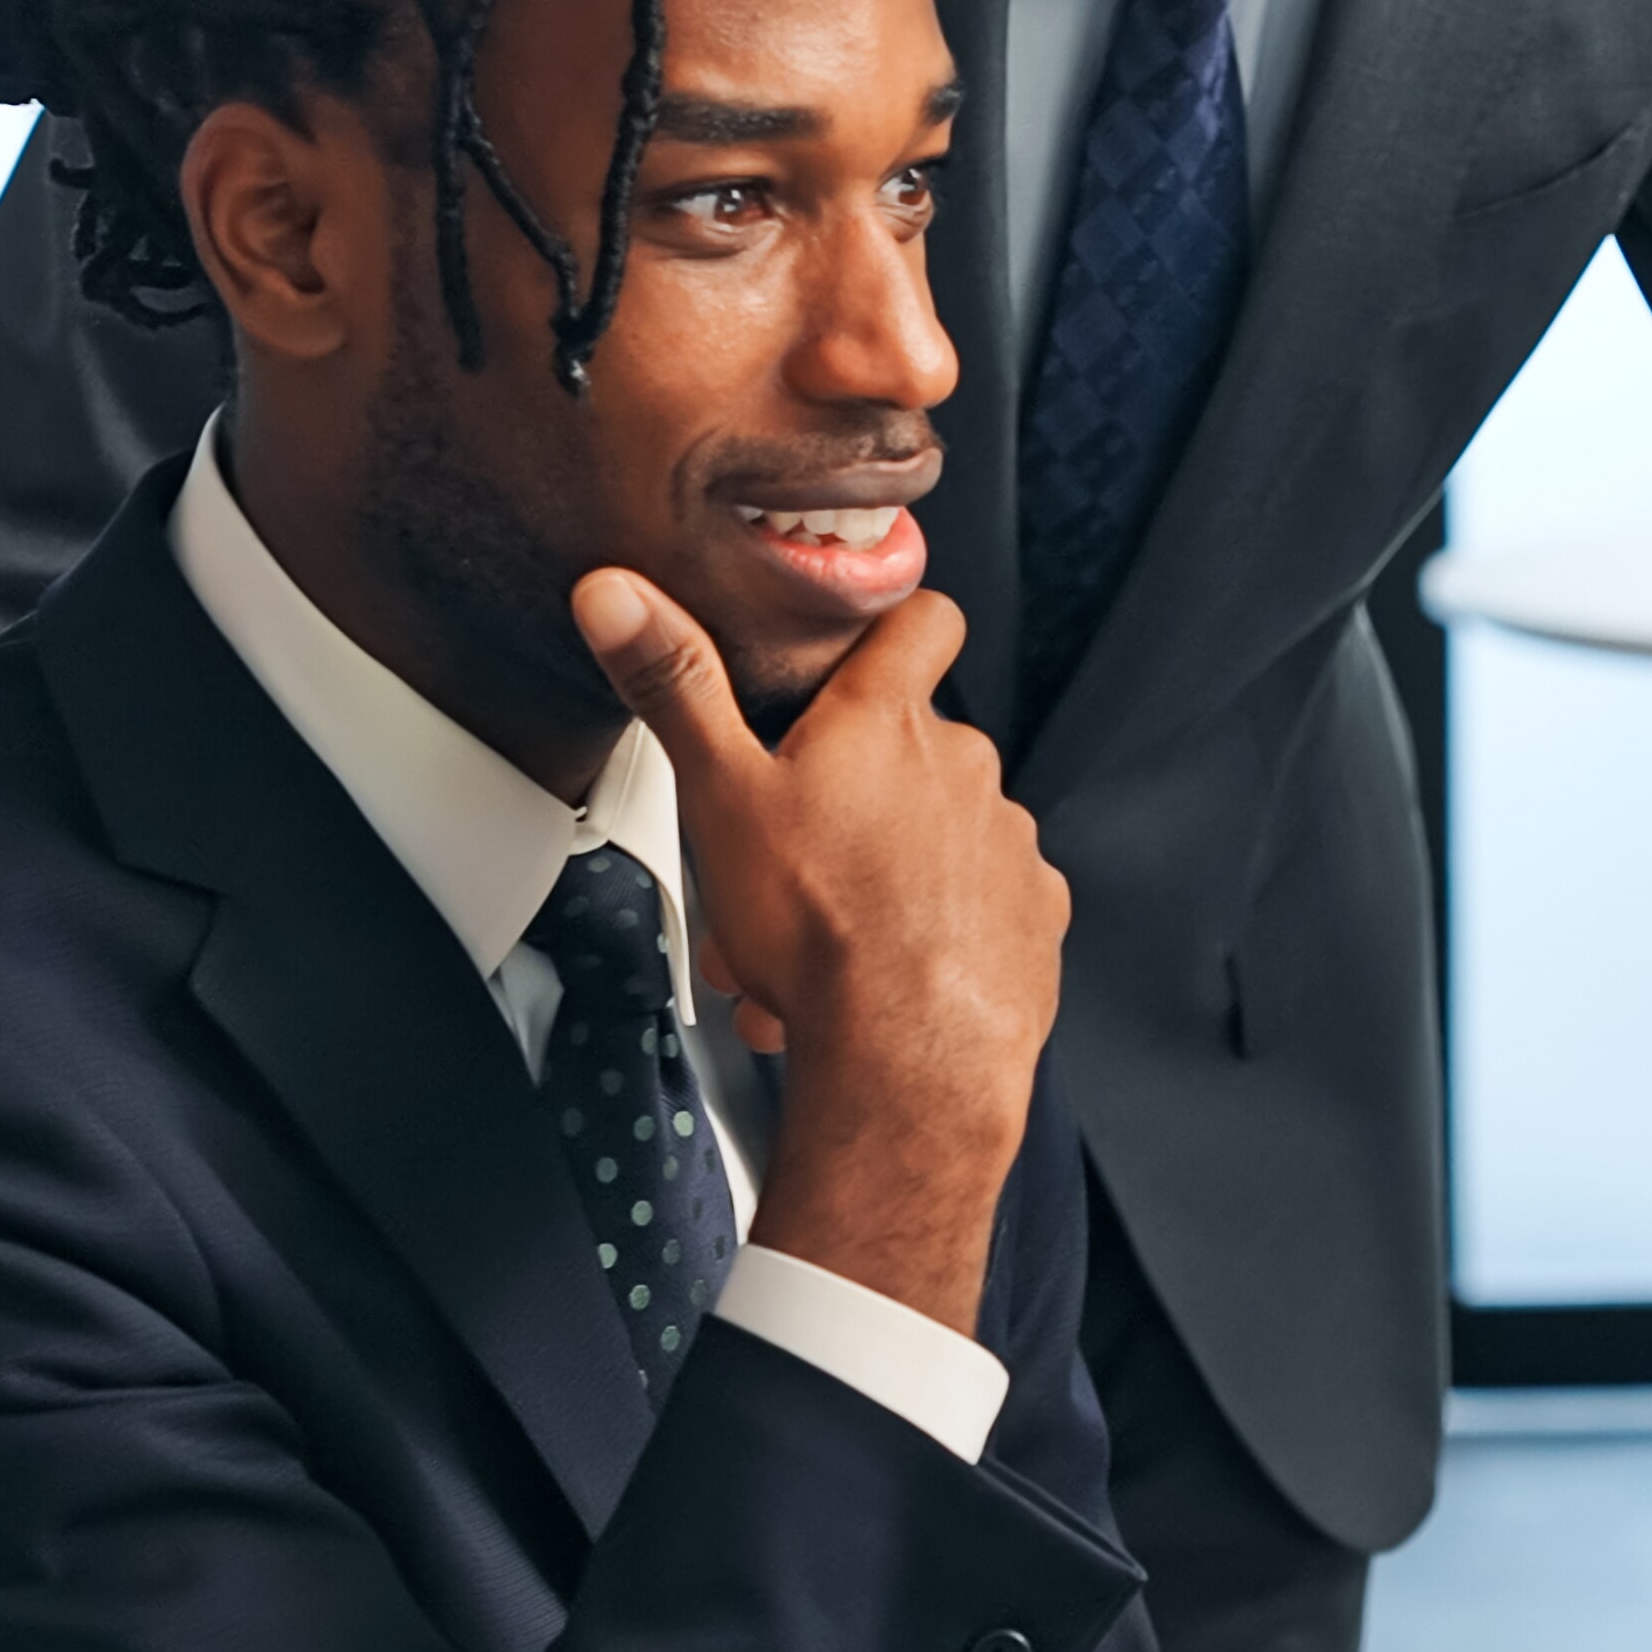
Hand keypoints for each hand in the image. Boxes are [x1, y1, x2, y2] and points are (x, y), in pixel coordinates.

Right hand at [574, 571, 1062, 1330]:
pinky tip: (885, 972)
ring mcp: (1008, 840)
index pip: (924, 619)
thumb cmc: (819, 928)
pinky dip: (937, 931)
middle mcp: (965, 766)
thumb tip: (617, 593)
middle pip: (910, 750)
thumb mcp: (718, 793)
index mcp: (888, 722)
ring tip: (817, 941)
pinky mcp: (1034, 914)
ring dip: (882, 877)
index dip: (895, 626)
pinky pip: (981, 905)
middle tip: (786, 862)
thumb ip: (673, 686)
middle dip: (849, 800)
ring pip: (935, 838)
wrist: (910, 1058)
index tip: (865, 650)